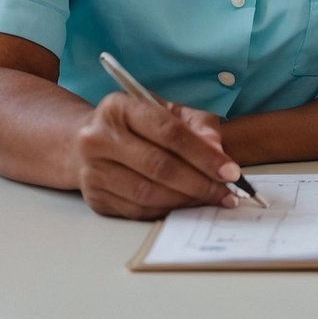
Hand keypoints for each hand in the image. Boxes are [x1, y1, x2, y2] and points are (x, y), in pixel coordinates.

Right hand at [72, 92, 243, 219]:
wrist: (86, 141)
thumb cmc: (136, 124)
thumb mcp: (167, 110)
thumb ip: (197, 125)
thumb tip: (217, 150)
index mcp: (120, 107)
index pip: (169, 133)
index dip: (203, 154)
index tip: (230, 171)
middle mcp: (99, 138)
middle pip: (159, 166)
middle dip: (200, 183)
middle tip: (227, 192)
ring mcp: (93, 171)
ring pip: (149, 193)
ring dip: (187, 200)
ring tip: (212, 200)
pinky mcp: (95, 198)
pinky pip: (138, 211)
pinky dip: (168, 211)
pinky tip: (187, 206)